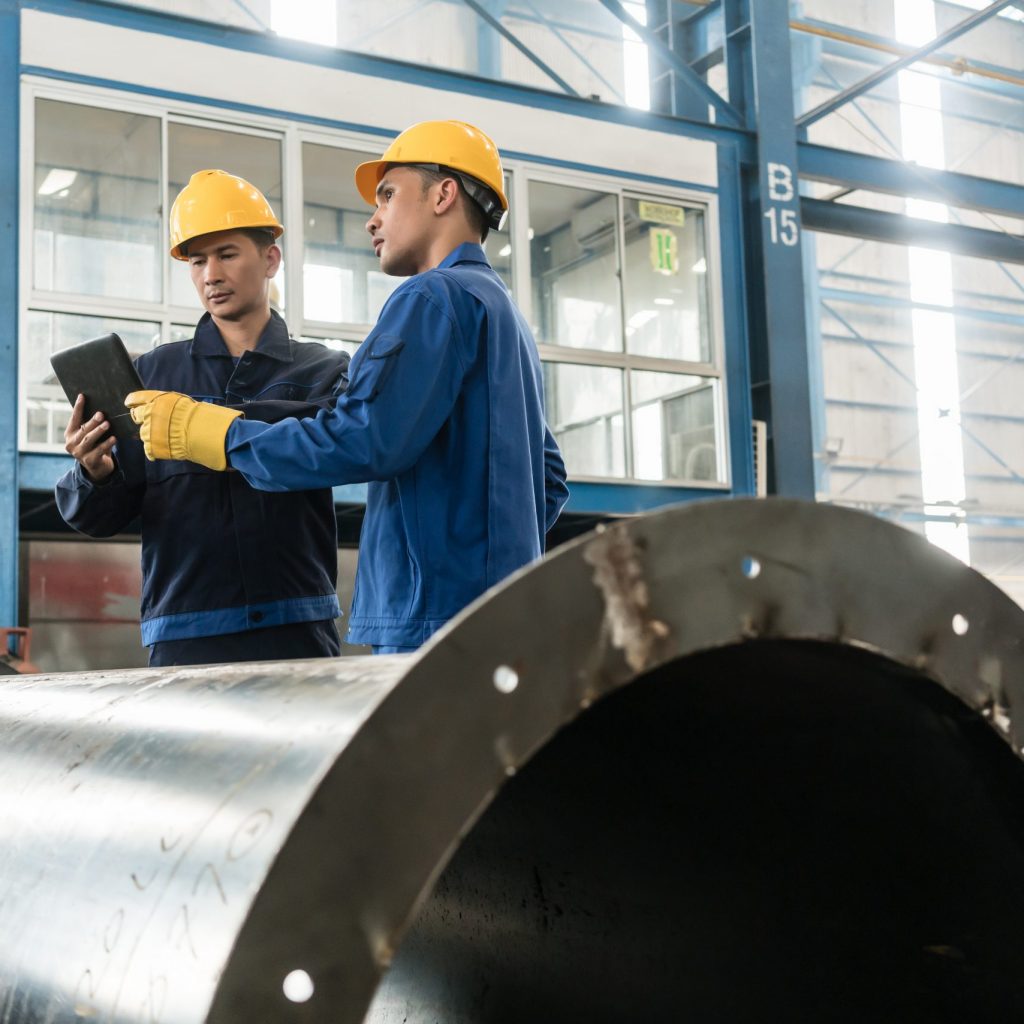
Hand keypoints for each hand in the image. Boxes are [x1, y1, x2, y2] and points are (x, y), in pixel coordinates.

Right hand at [64, 394, 115, 482]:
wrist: (97, 467)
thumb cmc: (95, 445)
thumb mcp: (90, 434)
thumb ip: (91, 424)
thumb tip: (102, 409)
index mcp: (70, 433)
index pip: (74, 418)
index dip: (78, 407)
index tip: (82, 396)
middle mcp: (71, 443)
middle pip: (83, 429)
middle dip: (92, 421)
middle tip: (101, 414)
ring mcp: (79, 453)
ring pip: (89, 439)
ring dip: (99, 431)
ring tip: (107, 424)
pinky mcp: (89, 461)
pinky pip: (99, 450)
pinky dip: (107, 443)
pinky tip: (114, 438)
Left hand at [126, 390, 241, 470]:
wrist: (200, 432)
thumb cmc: (195, 415)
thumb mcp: (179, 401)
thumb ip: (163, 402)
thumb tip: (156, 403)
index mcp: (154, 400)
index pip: (135, 398)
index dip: (132, 401)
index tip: (130, 403)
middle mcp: (148, 414)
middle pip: (136, 416)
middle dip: (141, 417)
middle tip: (152, 421)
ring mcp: (148, 431)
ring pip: (143, 433)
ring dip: (151, 434)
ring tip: (165, 436)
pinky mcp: (152, 446)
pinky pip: (148, 449)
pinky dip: (153, 449)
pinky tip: (161, 448)